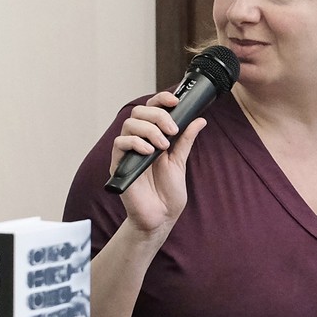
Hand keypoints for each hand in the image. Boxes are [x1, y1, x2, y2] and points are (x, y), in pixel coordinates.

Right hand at [112, 90, 205, 237]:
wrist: (161, 216)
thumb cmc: (168, 193)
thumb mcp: (180, 162)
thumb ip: (186, 140)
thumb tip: (199, 119)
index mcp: (152, 138)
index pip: (151, 109)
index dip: (161, 100)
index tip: (175, 100)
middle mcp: (138, 141)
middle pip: (138, 112)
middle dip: (157, 116)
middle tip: (172, 130)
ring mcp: (127, 152)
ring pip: (129, 125)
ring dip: (149, 130)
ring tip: (163, 146)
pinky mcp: (118, 164)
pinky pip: (120, 143)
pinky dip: (136, 143)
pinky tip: (149, 152)